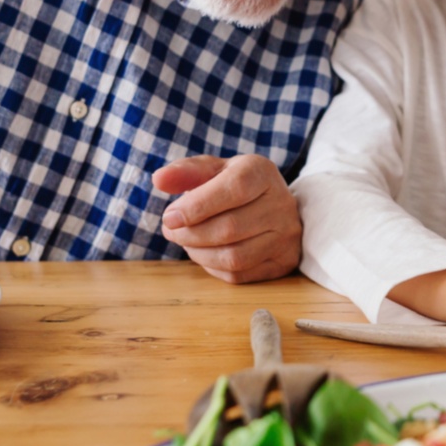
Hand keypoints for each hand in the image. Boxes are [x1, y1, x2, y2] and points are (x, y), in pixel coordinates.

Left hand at [152, 154, 302, 283]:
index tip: (169, 217)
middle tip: (171, 232)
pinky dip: (212, 268)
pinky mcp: (283, 261)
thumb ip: (186, 172)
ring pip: (234, 257)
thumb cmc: (236, 185)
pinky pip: (239, 274)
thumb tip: (159, 179)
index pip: (233, 189)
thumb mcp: (213, 170)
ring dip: (199, 254)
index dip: (197, 207)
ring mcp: (285, 236)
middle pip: (230, 228)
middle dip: (190, 234)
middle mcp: (281, 204)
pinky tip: (205, 254)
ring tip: (186, 243)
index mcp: (262, 173)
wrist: (274, 204)